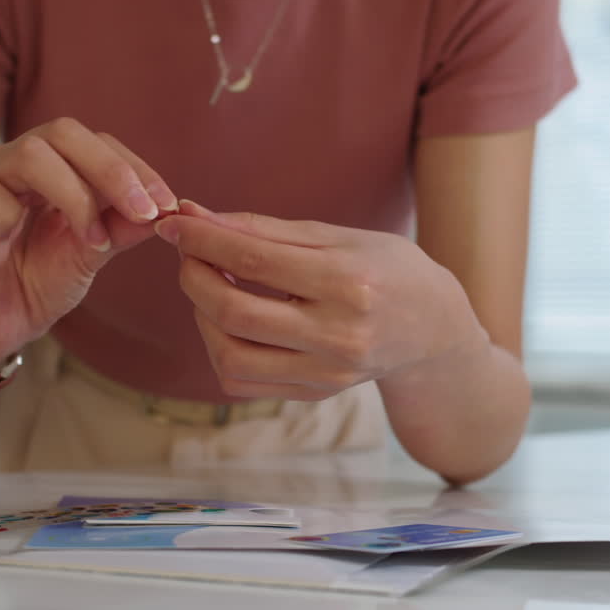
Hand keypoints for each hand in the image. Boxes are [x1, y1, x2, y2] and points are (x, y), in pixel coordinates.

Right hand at [0, 118, 177, 377]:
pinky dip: (9, 213)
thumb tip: (169, 209)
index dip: (137, 169)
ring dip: (73, 195)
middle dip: (112, 171)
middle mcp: (17, 162)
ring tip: (93, 241)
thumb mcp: (92, 255)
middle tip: (143, 212)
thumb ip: (122, 227)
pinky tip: (13, 240)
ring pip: (30, 154)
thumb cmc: (40, 283)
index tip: (168, 205)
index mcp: (54, 166)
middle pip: (64, 132)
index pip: (99, 144)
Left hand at [154, 201, 488, 400]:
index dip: (203, 240)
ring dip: (202, 317)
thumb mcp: (336, 236)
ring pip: (230, 357)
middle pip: (234, 312)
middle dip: (194, 278)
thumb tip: (194, 216)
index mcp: (348, 283)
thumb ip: (264, 230)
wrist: (434, 330)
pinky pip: (242, 381)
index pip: (254, 261)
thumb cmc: (386, 269)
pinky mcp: (314, 394)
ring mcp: (326, 373)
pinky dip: (219, 348)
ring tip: (210, 287)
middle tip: (188, 255)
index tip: (175, 224)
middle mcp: (338, 335)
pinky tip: (228, 321)